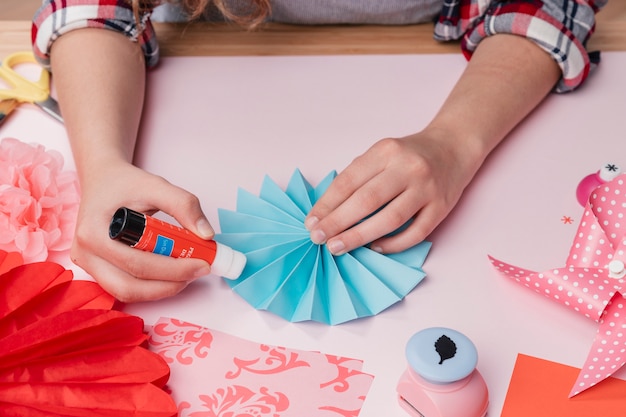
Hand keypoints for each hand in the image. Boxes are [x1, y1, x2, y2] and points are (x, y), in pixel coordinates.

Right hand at [70, 160, 215, 301]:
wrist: (103, 180)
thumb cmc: (126, 184)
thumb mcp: (157, 186)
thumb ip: (184, 205)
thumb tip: (206, 235)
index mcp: (94, 232)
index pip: (137, 263)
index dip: (173, 269)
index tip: (203, 263)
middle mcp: (85, 253)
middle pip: (130, 285)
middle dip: (170, 284)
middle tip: (198, 271)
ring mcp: (88, 265)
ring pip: (127, 292)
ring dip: (162, 288)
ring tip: (187, 271)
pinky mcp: (96, 270)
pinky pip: (125, 287)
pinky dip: (152, 285)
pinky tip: (171, 272)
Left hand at [305, 128, 481, 254]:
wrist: (453, 147)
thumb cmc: (409, 155)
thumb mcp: (382, 153)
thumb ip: (358, 176)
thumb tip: (327, 210)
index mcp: (386, 152)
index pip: (349, 181)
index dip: (327, 204)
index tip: (311, 221)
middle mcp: (407, 168)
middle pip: (366, 201)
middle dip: (337, 222)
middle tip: (318, 238)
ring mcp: (426, 188)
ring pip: (389, 219)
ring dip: (359, 236)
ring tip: (338, 247)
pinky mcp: (442, 207)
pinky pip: (415, 233)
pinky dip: (392, 244)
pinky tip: (374, 248)